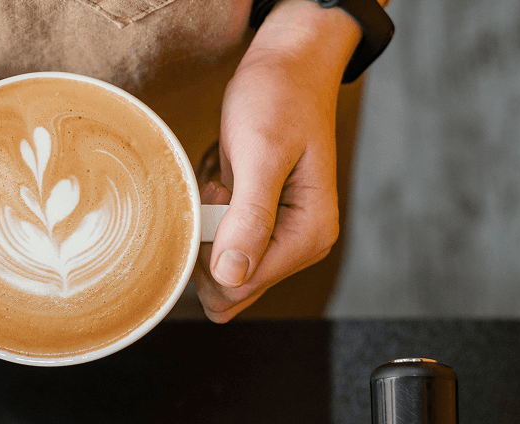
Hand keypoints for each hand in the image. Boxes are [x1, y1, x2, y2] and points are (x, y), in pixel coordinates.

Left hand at [196, 0, 362, 322]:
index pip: (243, 285)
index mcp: (309, 235)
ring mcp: (282, 237)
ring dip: (209, 233)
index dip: (209, 257)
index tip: (209, 205)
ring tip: (224, 186)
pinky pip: (225, 247)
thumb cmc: (278, 99)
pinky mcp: (264, 224)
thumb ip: (250, 217)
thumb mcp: (260, 152)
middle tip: (218, 193)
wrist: (288, 67)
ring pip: (225, 270)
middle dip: (209, 247)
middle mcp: (301, 244)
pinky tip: (223, 188)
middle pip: (233, 287)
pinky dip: (211, 222)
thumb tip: (232, 276)